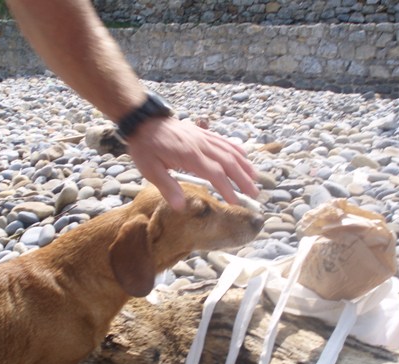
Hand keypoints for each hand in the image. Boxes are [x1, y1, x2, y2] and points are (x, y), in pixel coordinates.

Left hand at [126, 117, 258, 209]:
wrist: (143, 121)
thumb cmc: (145, 147)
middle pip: (228, 162)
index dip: (227, 188)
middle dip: (243, 179)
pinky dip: (236, 149)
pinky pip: (223, 141)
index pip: (214, 173)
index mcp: (189, 155)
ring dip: (244, 165)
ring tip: (255, 179)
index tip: (235, 202)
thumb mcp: (150, 170)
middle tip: (254, 194)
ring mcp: (203, 137)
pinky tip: (244, 157)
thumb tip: (181, 207)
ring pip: (229, 151)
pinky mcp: (202, 133)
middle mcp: (201, 145)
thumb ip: (167, 187)